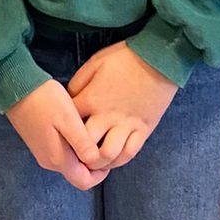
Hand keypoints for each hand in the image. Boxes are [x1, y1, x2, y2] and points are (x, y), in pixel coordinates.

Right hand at [6, 79, 109, 190]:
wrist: (15, 87)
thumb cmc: (44, 100)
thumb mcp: (67, 119)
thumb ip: (82, 142)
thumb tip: (95, 161)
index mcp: (57, 159)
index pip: (84, 182)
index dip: (101, 174)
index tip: (109, 155)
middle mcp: (49, 161)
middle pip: (78, 174)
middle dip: (93, 164)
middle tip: (104, 142)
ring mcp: (43, 153)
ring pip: (71, 163)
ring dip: (83, 154)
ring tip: (92, 132)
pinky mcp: (40, 143)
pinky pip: (62, 153)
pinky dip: (73, 147)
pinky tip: (77, 128)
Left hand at [66, 41, 177, 166]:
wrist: (159, 59)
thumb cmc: (125, 57)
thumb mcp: (95, 62)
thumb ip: (79, 82)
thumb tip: (69, 98)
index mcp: (91, 99)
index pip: (68, 122)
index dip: (61, 129)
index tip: (60, 132)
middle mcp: (106, 116)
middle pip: (84, 145)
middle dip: (76, 153)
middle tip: (73, 154)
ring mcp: (126, 125)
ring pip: (107, 155)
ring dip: (97, 162)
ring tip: (92, 161)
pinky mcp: (143, 129)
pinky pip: (130, 152)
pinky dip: (119, 160)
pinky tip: (113, 159)